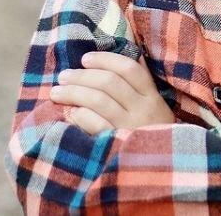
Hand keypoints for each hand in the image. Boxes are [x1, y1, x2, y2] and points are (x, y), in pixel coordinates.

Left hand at [50, 51, 173, 133]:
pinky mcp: (118, 144)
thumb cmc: (152, 132)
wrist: (164, 171)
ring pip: (99, 101)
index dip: (104, 60)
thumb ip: (141, 81)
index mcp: (152, 96)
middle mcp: (143, 109)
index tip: (85, 59)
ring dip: (74, 93)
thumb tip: (126, 48)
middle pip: (109, 82)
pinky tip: (69, 113)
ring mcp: (131, 127)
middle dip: (82, 76)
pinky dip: (79, 115)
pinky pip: (95, 124)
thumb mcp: (155, 107)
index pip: (129, 69)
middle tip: (63, 76)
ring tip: (56, 92)